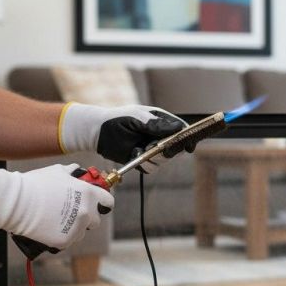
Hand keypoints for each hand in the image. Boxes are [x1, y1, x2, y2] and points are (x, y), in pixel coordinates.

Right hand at [0, 164, 114, 250]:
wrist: (15, 202)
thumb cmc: (35, 184)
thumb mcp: (57, 171)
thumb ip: (71, 172)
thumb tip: (76, 170)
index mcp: (89, 194)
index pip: (108, 201)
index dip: (103, 202)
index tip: (98, 204)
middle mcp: (86, 212)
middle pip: (95, 220)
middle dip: (86, 217)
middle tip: (71, 213)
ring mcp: (76, 228)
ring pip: (81, 232)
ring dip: (74, 228)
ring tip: (56, 221)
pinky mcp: (64, 240)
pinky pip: (68, 240)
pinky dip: (61, 236)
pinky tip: (50, 228)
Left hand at [60, 103, 187, 165]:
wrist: (97, 133)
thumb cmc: (116, 120)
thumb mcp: (136, 118)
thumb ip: (156, 124)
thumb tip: (177, 128)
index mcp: (161, 122)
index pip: (181, 130)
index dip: (186, 137)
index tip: (188, 144)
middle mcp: (159, 136)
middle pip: (177, 148)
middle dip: (168, 149)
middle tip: (154, 146)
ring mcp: (152, 149)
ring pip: (165, 160)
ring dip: (154, 156)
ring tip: (140, 148)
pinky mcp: (144, 161)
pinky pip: (152, 167)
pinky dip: (145, 163)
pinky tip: (135, 155)